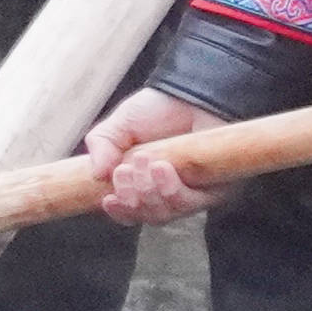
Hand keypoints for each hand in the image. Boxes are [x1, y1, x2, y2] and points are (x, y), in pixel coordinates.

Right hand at [81, 86, 212, 223]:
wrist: (191, 94)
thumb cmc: (159, 109)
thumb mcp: (120, 125)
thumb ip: (102, 145)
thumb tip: (96, 174)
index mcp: (144, 184)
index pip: (131, 211)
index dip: (119, 211)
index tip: (107, 199)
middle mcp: (170, 193)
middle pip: (148, 216)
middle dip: (131, 198)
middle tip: (124, 171)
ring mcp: (193, 193)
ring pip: (166, 213)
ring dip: (148, 192)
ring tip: (144, 161)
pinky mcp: (216, 189)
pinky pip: (190, 204)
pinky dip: (170, 190)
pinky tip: (161, 168)